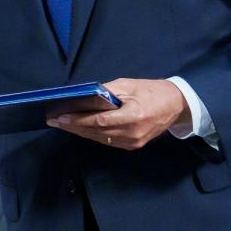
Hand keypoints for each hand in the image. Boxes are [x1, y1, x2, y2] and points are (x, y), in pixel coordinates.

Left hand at [46, 78, 191, 149]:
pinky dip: (93, 134)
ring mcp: (134, 142)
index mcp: (134, 115)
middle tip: (54, 121)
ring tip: (62, 124)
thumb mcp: (128, 85)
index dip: (78, 120)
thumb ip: (106, 92)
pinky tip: (80, 128)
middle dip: (73, 126)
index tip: (60, 117)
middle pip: (96, 132)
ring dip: (80, 131)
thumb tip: (83, 97)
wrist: (176, 105)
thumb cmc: (152, 91)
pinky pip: (108, 140)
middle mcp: (133, 132)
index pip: (99, 121)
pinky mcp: (133, 145)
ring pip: (100, 138)